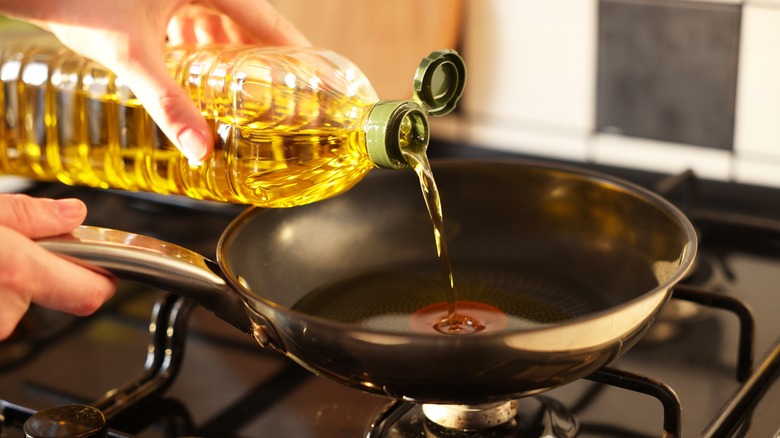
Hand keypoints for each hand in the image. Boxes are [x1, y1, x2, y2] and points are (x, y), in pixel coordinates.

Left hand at [0, 0, 309, 161]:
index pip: (271, 21)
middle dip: (266, 63)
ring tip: (246, 95)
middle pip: (252, 24)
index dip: (299, 53)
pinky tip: (202, 74)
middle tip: (285, 99)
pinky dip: (205, 49)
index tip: (321, 78)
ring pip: (224, 23)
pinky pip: (199, 21)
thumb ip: (169, 104)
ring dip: (234, 58)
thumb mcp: (131, 55)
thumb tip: (200, 149)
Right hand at [0, 194, 115, 339]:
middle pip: (49, 297)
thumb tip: (71, 214)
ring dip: (8, 285)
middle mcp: (3, 313)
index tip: (106, 268)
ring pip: (16, 305)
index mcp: (16, 273)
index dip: (104, 281)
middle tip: (18, 250)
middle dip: (40, 274)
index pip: (90, 294)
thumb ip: (29, 215)